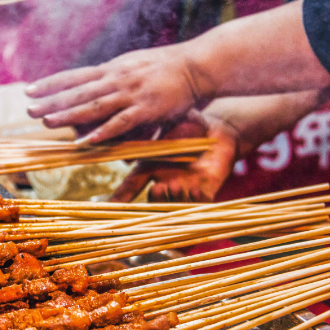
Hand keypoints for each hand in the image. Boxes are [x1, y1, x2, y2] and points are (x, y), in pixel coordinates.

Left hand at [25, 44, 201, 143]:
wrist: (199, 65)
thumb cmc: (168, 68)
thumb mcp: (135, 66)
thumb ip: (115, 78)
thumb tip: (96, 86)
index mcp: (112, 69)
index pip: (75, 76)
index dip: (51, 83)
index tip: (30, 89)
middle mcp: (117, 79)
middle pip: (78, 91)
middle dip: (51, 101)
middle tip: (29, 110)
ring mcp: (131, 93)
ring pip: (93, 106)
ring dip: (69, 115)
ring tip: (47, 122)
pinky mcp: (146, 109)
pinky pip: (120, 123)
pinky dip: (102, 133)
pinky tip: (85, 142)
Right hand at [110, 112, 238, 202]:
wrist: (219, 128)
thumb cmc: (189, 124)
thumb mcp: (166, 123)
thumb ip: (147, 127)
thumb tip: (123, 124)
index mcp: (152, 168)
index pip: (132, 185)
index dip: (121, 197)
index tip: (109, 206)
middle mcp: (166, 182)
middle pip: (154, 200)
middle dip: (156, 198)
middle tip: (157, 188)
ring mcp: (186, 188)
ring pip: (175, 204)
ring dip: (174, 198)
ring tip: (176, 185)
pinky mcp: (207, 190)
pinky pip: (200, 203)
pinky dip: (196, 200)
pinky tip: (195, 190)